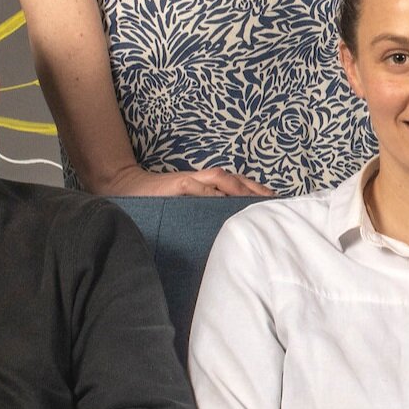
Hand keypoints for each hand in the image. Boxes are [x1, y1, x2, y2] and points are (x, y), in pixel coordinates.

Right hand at [96, 164, 272, 197]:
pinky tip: (224, 201)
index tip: (278, 204)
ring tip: (258, 201)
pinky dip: (212, 192)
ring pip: (223, 179)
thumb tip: (232, 229)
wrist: (130, 188)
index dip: (260, 193)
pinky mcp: (178, 184)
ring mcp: (192, 179)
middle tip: (276, 204)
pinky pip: (199, 186)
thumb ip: (209, 212)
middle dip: (258, 191)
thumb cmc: (163, 202)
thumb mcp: (190, 209)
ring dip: (241, 189)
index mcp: (211, 185)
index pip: (242, 185)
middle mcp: (205, 179)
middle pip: (239, 180)